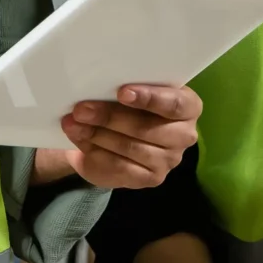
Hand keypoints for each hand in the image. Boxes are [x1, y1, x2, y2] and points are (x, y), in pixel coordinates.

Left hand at [33, 83, 199, 189]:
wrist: (114, 138)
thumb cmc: (128, 105)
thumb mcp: (130, 92)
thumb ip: (124, 89)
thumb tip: (96, 84)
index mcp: (188, 107)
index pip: (175, 103)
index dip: (149, 98)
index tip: (121, 92)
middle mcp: (184, 135)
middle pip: (146, 127)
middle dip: (109, 117)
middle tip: (81, 109)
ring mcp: (169, 160)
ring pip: (130, 147)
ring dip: (97, 134)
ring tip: (73, 123)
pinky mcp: (151, 179)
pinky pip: (120, 167)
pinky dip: (96, 152)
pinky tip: (80, 140)